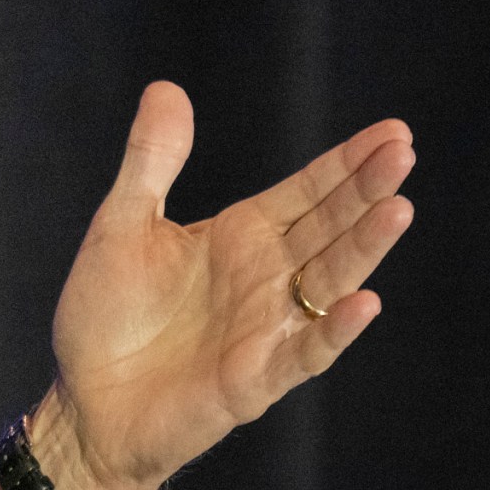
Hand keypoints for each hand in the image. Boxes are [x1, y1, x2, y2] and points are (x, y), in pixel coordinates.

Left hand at [36, 81, 415, 489]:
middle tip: (404, 152)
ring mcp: (267, 329)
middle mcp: (265, 278)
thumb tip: (166, 87)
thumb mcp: (121, 225)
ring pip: (329, 281)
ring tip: (398, 209)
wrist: (85, 402)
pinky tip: (365, 302)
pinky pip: (304, 352)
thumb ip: (150, 162)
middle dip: (365, 190)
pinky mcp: (255, 379)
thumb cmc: (105, 317)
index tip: (393, 132)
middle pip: (328, 228)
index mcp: (239, 237)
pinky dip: (334, 329)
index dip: (347, 164)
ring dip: (363, 248)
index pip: (307, 192)